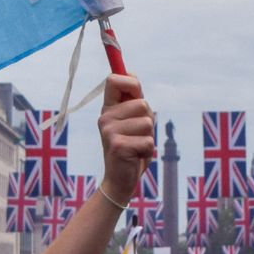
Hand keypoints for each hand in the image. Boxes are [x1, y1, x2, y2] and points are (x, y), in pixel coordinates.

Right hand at [96, 74, 153, 203]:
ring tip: (136, 146)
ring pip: (147, 122)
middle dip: (148, 120)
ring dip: (149, 136)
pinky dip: (148, 151)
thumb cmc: (131, 147)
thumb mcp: (132, 120)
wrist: (120, 180)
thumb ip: (133, 100)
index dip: (130, 81)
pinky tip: (136, 157)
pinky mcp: (118, 146)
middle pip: (142, 103)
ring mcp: (109, 132)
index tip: (136, 91)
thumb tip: (131, 73)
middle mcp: (105, 118)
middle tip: (137, 135)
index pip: (114, 80)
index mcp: (108, 109)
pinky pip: (148, 141)